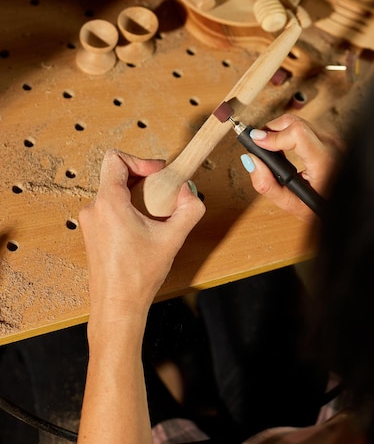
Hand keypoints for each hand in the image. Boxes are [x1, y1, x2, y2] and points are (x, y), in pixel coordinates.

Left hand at [79, 149, 205, 329]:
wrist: (117, 307)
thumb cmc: (138, 276)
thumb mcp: (173, 239)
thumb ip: (189, 210)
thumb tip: (190, 192)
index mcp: (108, 203)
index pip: (115, 159)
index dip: (140, 160)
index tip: (158, 173)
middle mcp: (93, 208)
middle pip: (116, 174)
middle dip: (142, 178)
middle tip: (162, 191)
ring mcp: (90, 221)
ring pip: (113, 191)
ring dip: (135, 194)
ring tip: (154, 212)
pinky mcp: (92, 232)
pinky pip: (109, 207)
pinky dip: (127, 207)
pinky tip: (143, 226)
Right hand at [241, 114, 337, 221]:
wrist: (344, 206)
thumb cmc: (321, 207)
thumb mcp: (292, 205)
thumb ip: (267, 185)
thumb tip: (251, 161)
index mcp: (326, 163)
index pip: (297, 134)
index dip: (271, 135)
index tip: (255, 141)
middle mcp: (332, 147)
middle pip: (294, 122)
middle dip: (270, 130)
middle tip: (258, 144)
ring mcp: (333, 141)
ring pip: (298, 122)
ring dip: (279, 131)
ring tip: (269, 148)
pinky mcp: (330, 139)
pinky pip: (305, 127)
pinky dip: (289, 133)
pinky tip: (283, 147)